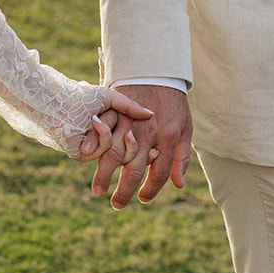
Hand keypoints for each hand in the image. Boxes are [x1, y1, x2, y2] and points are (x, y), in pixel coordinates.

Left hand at [77, 89, 153, 166]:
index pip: (134, 147)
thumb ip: (129, 107)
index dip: (147, 150)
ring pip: (119, 155)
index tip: (155, 147)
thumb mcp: (110, 98)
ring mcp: (94, 152)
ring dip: (115, 135)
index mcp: (112, 132)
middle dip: (133, 146)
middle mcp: (104, 145)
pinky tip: (95, 121)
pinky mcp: (83, 155)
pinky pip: (104, 150)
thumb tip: (151, 115)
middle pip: (130, 156)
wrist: (61, 100)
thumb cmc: (84, 96)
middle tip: (132, 135)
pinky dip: (103, 133)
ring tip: (101, 119)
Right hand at [90, 85, 192, 209]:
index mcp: (168, 136)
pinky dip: (94, 145)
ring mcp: (130, 120)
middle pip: (134, 168)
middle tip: (117, 205)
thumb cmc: (174, 101)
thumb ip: (181, 157)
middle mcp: (148, 131)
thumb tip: (179, 185)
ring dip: (104, 174)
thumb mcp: (186, 127)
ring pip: (114, 152)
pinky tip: (88, 158)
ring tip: (98, 190)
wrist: (159, 67)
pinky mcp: (115, 109)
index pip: (159, 172)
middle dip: (124, 191)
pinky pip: (102, 130)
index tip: (142, 199)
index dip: (151, 190)